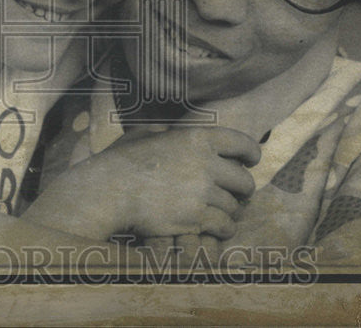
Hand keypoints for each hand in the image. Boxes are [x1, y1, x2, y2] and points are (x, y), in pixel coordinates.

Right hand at [25, 126, 258, 241]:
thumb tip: (165, 131)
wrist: (109, 191)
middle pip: (244, 180)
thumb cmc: (121, 162)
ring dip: (230, 212)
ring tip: (222, 215)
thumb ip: (161, 133)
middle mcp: (206, 163)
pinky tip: (216, 230)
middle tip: (238, 195)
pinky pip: (224, 226)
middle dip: (243, 189)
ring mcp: (202, 192)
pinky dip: (223, 229)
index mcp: (197, 138)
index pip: (242, 143)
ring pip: (234, 206)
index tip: (251, 162)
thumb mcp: (143, 136)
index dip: (251, 153)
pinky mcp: (196, 218)